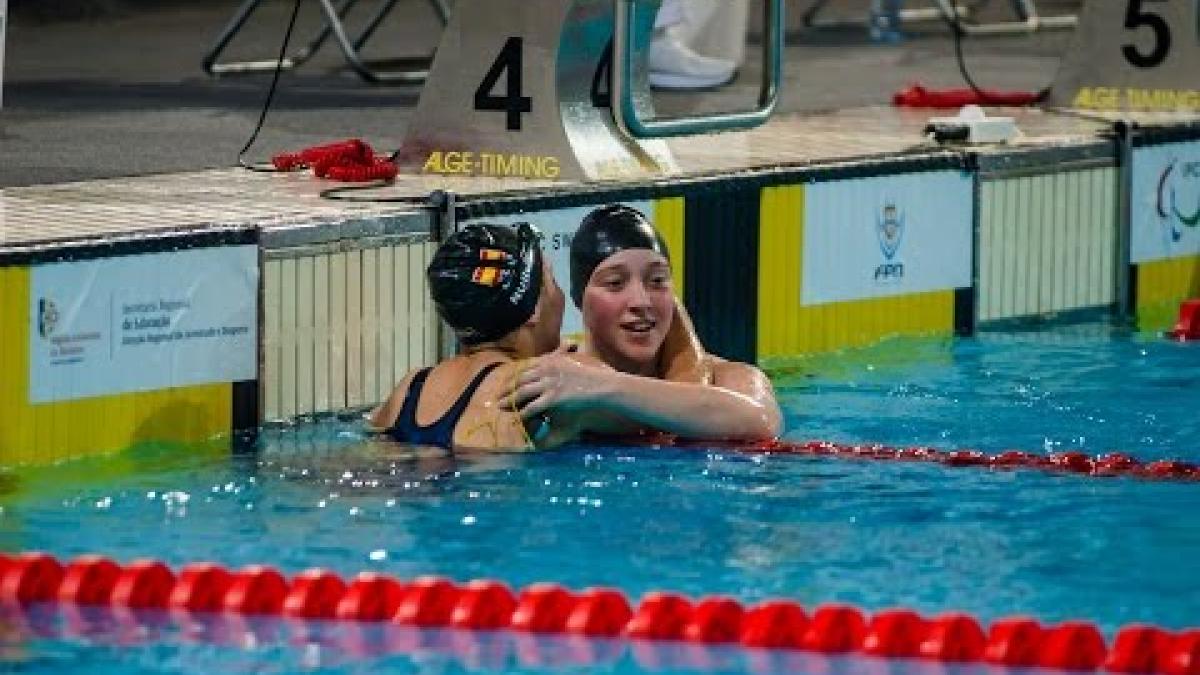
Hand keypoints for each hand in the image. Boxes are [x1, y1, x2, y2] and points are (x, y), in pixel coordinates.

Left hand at [497, 346, 614, 418]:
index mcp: (550, 360)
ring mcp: (549, 383)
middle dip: (506, 388)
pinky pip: (533, 407)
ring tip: (501, 407)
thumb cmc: (590, 378)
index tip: (504, 383)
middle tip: (496, 396)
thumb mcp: (571, 364)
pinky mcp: (554, 398)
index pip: (524, 368)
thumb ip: (559, 360)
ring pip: (522, 393)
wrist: (602, 386)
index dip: (512, 376)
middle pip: (519, 379)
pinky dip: (524, 412)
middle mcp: (546, 369)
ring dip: (509, 401)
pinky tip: (518, 417)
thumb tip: (554, 355)